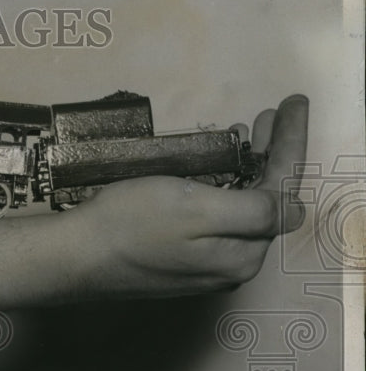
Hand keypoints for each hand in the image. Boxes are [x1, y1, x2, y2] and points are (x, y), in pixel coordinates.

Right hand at [61, 94, 307, 297]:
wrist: (74, 256)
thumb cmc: (130, 223)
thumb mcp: (196, 208)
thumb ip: (254, 210)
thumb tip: (293, 209)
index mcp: (243, 254)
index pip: (283, 193)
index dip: (292, 145)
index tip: (295, 103)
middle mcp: (231, 265)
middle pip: (265, 202)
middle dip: (273, 155)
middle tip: (268, 114)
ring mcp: (204, 267)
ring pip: (240, 211)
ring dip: (248, 169)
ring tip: (244, 133)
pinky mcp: (180, 261)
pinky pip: (216, 221)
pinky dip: (224, 187)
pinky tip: (213, 169)